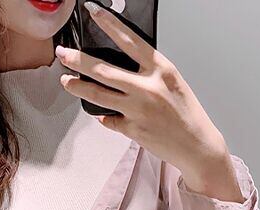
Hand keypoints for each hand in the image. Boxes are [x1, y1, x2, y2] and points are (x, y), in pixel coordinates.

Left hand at [55, 1, 242, 201]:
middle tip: (63, 54)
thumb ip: (148, 73)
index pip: (130, 40)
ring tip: (66, 81)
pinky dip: (103, 116)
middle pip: (104, 70)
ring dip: (78, 87)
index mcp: (160, 69)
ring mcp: (138, 110)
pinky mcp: (132, 130)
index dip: (109, 24)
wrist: (196, 145)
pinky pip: (108, 119)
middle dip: (79, 60)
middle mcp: (147, 87)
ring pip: (99, 95)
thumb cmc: (186, 113)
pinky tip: (98, 112)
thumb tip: (122, 67)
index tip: (92, 12)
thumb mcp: (171, 82)